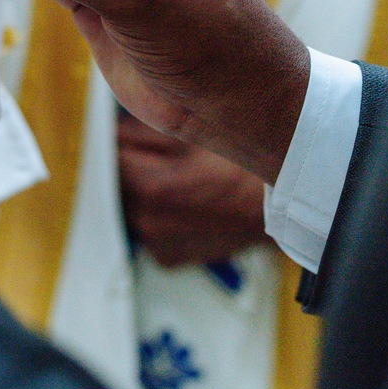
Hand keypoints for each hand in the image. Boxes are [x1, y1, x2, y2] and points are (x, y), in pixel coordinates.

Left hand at [119, 114, 265, 266]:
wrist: (276, 210)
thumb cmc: (240, 172)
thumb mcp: (189, 138)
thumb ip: (140, 133)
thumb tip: (112, 131)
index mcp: (150, 189)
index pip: (111, 158)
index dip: (121, 143)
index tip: (130, 139)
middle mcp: (148, 222)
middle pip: (120, 185)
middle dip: (131, 169)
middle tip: (159, 159)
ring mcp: (157, 244)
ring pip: (133, 207)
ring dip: (143, 193)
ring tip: (177, 182)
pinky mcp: (167, 257)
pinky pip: (150, 229)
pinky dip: (158, 216)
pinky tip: (183, 205)